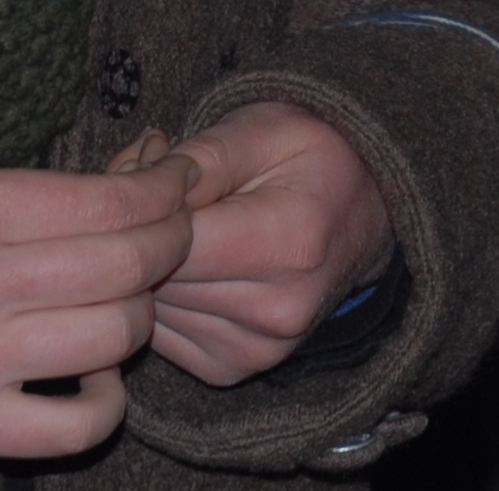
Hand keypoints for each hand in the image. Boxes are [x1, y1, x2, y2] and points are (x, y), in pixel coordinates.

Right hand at [0, 159, 194, 459]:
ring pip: (114, 336)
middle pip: (126, 265)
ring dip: (141, 315)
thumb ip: (39, 191)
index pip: (109, 202)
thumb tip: (144, 176)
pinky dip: (108, 402)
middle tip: (173, 235)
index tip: (178, 182)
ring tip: (127, 301)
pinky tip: (96, 374)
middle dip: (171, 243)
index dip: (164, 190)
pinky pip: (78, 425)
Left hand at [150, 102, 396, 385]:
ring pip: (150, 310)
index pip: (171, 242)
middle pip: (156, 280)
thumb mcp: (263, 129)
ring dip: (144, 269)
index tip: (147, 169)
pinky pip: (161, 335)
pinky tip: (186, 263)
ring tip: (180, 223)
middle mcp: (276, 311)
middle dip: (138, 233)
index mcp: (288, 245)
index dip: (142, 204)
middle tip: (155, 187)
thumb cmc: (310, 159)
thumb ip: (199, 157)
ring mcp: (257, 349)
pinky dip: (160, 299)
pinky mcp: (234, 368)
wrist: (364, 211)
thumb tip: (134, 192)